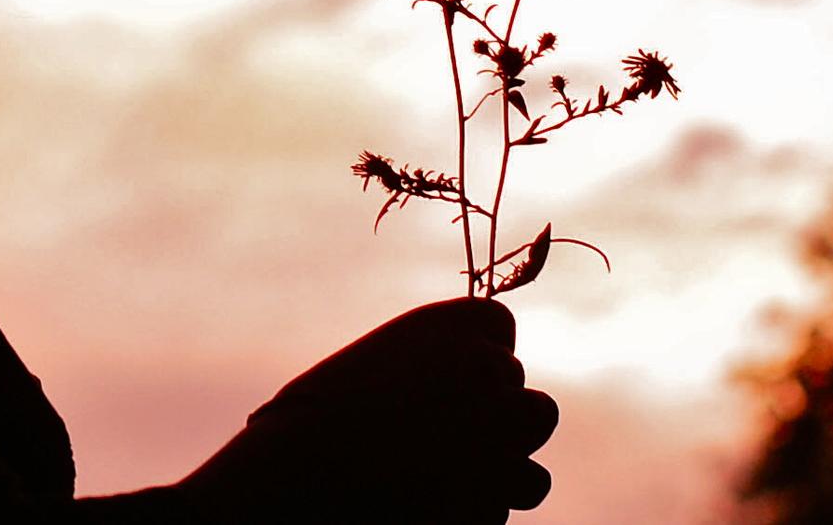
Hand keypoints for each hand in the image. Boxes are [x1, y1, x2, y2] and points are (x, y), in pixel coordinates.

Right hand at [174, 298, 556, 524]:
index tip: (447, 378)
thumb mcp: (373, 365)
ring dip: (501, 475)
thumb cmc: (315, 415)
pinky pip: (499, 513)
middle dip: (496, 421)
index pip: (500, 329)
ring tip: (446, 481)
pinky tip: (428, 507)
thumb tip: (468, 397)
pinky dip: (473, 514)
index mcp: (454, 326)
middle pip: (529, 401)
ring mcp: (499, 446)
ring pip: (533, 467)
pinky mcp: (492, 508)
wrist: (299, 478)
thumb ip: (430, 370)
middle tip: (444, 437)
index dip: (477, 356)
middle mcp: (489, 377)